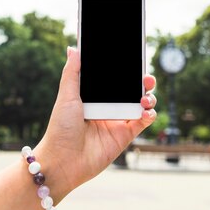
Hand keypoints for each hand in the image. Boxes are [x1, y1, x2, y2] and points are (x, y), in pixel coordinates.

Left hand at [35, 47, 156, 199]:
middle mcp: (107, 108)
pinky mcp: (124, 136)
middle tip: (146, 77)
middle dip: (142, 82)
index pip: (113, 80)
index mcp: (93, 97)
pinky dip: (149, 115)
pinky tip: (146, 111)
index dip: (125, 71)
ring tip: (145, 97)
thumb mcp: (66, 97)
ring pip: (140, 104)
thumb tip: (73, 48)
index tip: (133, 60)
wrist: (63, 160)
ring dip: (148, 98)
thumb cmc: (60, 129)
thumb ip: (72, 72)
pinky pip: (142, 122)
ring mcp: (117, 122)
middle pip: (130, 90)